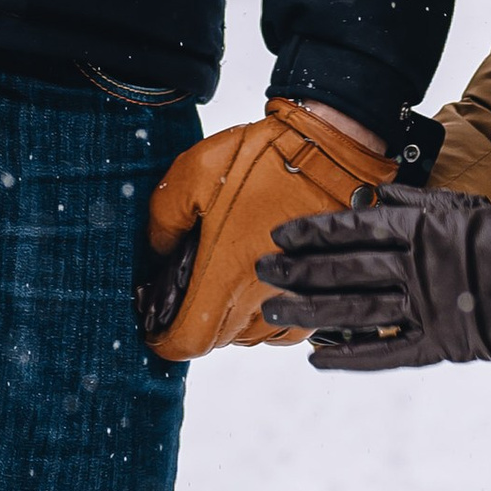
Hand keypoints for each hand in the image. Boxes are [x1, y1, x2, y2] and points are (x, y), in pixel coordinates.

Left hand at [137, 100, 394, 358]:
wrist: (331, 148)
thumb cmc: (265, 158)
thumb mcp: (193, 173)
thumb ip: (163, 217)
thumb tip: (158, 251)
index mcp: (226, 276)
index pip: (188, 342)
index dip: (166, 339)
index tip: (158, 324)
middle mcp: (261, 296)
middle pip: (219, 340)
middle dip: (198, 322)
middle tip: (191, 288)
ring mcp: (294, 296)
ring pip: (254, 336)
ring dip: (235, 320)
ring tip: (226, 283)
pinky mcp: (319, 288)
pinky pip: (289, 324)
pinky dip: (271, 315)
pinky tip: (262, 287)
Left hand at [257, 182, 490, 369]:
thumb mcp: (458, 206)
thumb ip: (415, 201)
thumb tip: (375, 194)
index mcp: (419, 231)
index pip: (354, 228)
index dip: (313, 232)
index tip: (280, 235)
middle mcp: (414, 269)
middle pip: (344, 270)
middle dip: (299, 271)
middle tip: (263, 271)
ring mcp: (423, 309)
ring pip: (355, 312)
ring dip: (311, 312)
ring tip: (273, 312)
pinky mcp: (435, 344)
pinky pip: (385, 354)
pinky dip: (349, 358)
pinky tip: (316, 359)